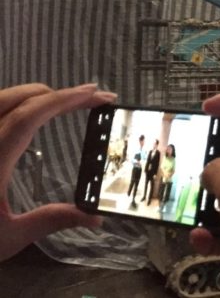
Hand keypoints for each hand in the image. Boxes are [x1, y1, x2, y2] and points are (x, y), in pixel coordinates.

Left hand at [0, 83, 115, 261]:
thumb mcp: (9, 236)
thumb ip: (53, 219)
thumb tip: (96, 217)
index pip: (33, 113)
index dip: (68, 99)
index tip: (99, 97)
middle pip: (19, 97)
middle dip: (57, 93)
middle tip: (90, 98)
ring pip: (0, 100)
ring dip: (35, 97)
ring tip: (64, 104)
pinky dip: (15, 107)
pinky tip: (29, 119)